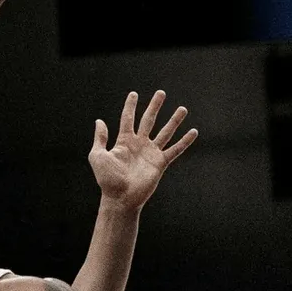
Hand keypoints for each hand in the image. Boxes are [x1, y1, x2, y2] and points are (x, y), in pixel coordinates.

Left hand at [88, 91, 197, 212]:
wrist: (120, 198)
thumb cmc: (107, 179)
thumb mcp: (98, 156)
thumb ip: (100, 138)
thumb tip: (99, 121)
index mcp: (124, 141)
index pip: (128, 119)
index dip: (130, 106)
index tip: (134, 94)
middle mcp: (139, 144)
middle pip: (148, 120)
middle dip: (154, 106)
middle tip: (161, 93)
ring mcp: (151, 153)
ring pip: (165, 132)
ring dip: (174, 121)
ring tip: (182, 109)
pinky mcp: (160, 163)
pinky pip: (175, 150)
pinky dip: (184, 141)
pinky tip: (193, 132)